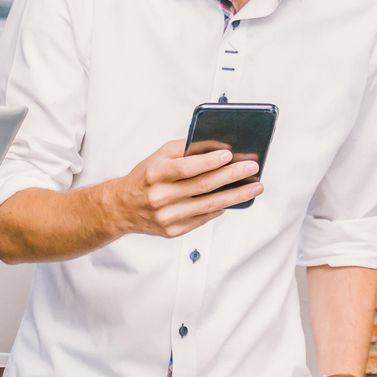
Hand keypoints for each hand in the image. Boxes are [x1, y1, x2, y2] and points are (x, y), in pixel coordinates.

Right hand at [107, 140, 263, 240]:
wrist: (120, 208)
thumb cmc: (145, 177)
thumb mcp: (159, 157)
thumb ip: (186, 149)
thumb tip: (220, 146)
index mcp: (154, 175)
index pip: (186, 168)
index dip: (209, 161)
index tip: (230, 154)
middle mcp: (159, 197)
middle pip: (203, 186)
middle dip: (232, 176)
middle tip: (252, 168)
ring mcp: (166, 217)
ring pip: (209, 205)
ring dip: (236, 196)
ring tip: (255, 187)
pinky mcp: (171, 231)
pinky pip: (202, 219)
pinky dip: (219, 209)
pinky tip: (232, 201)